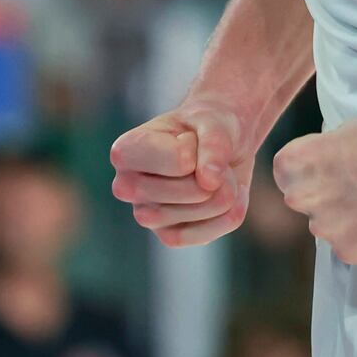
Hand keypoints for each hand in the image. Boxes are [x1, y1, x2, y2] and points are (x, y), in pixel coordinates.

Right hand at [111, 98, 253, 248]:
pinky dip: (231, 211)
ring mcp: (146, 216)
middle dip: (217, 171)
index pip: (179, 161)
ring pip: (207, 209)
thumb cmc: (208, 124)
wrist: (219, 143)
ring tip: (211, 173)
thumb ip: (214, 143)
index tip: (187, 137)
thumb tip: (210, 182)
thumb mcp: (215, 120)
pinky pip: (213, 231)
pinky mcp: (168, 236)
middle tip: (204, 157)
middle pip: (196, 191)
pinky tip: (221, 194)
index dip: (198, 146)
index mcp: (125, 151)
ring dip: (227, 189)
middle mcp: (127, 187)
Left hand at [272, 109, 356, 263]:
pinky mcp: (353, 253)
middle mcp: (305, 199)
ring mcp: (328, 229)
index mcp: (299, 163)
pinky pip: (348, 248)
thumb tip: (324, 170)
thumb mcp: (348, 132)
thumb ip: (325, 156)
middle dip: (326, 197)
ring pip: (328, 228)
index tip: (329, 169)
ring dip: (345, 221)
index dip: (308, 171)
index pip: (285, 173)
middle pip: (305, 202)